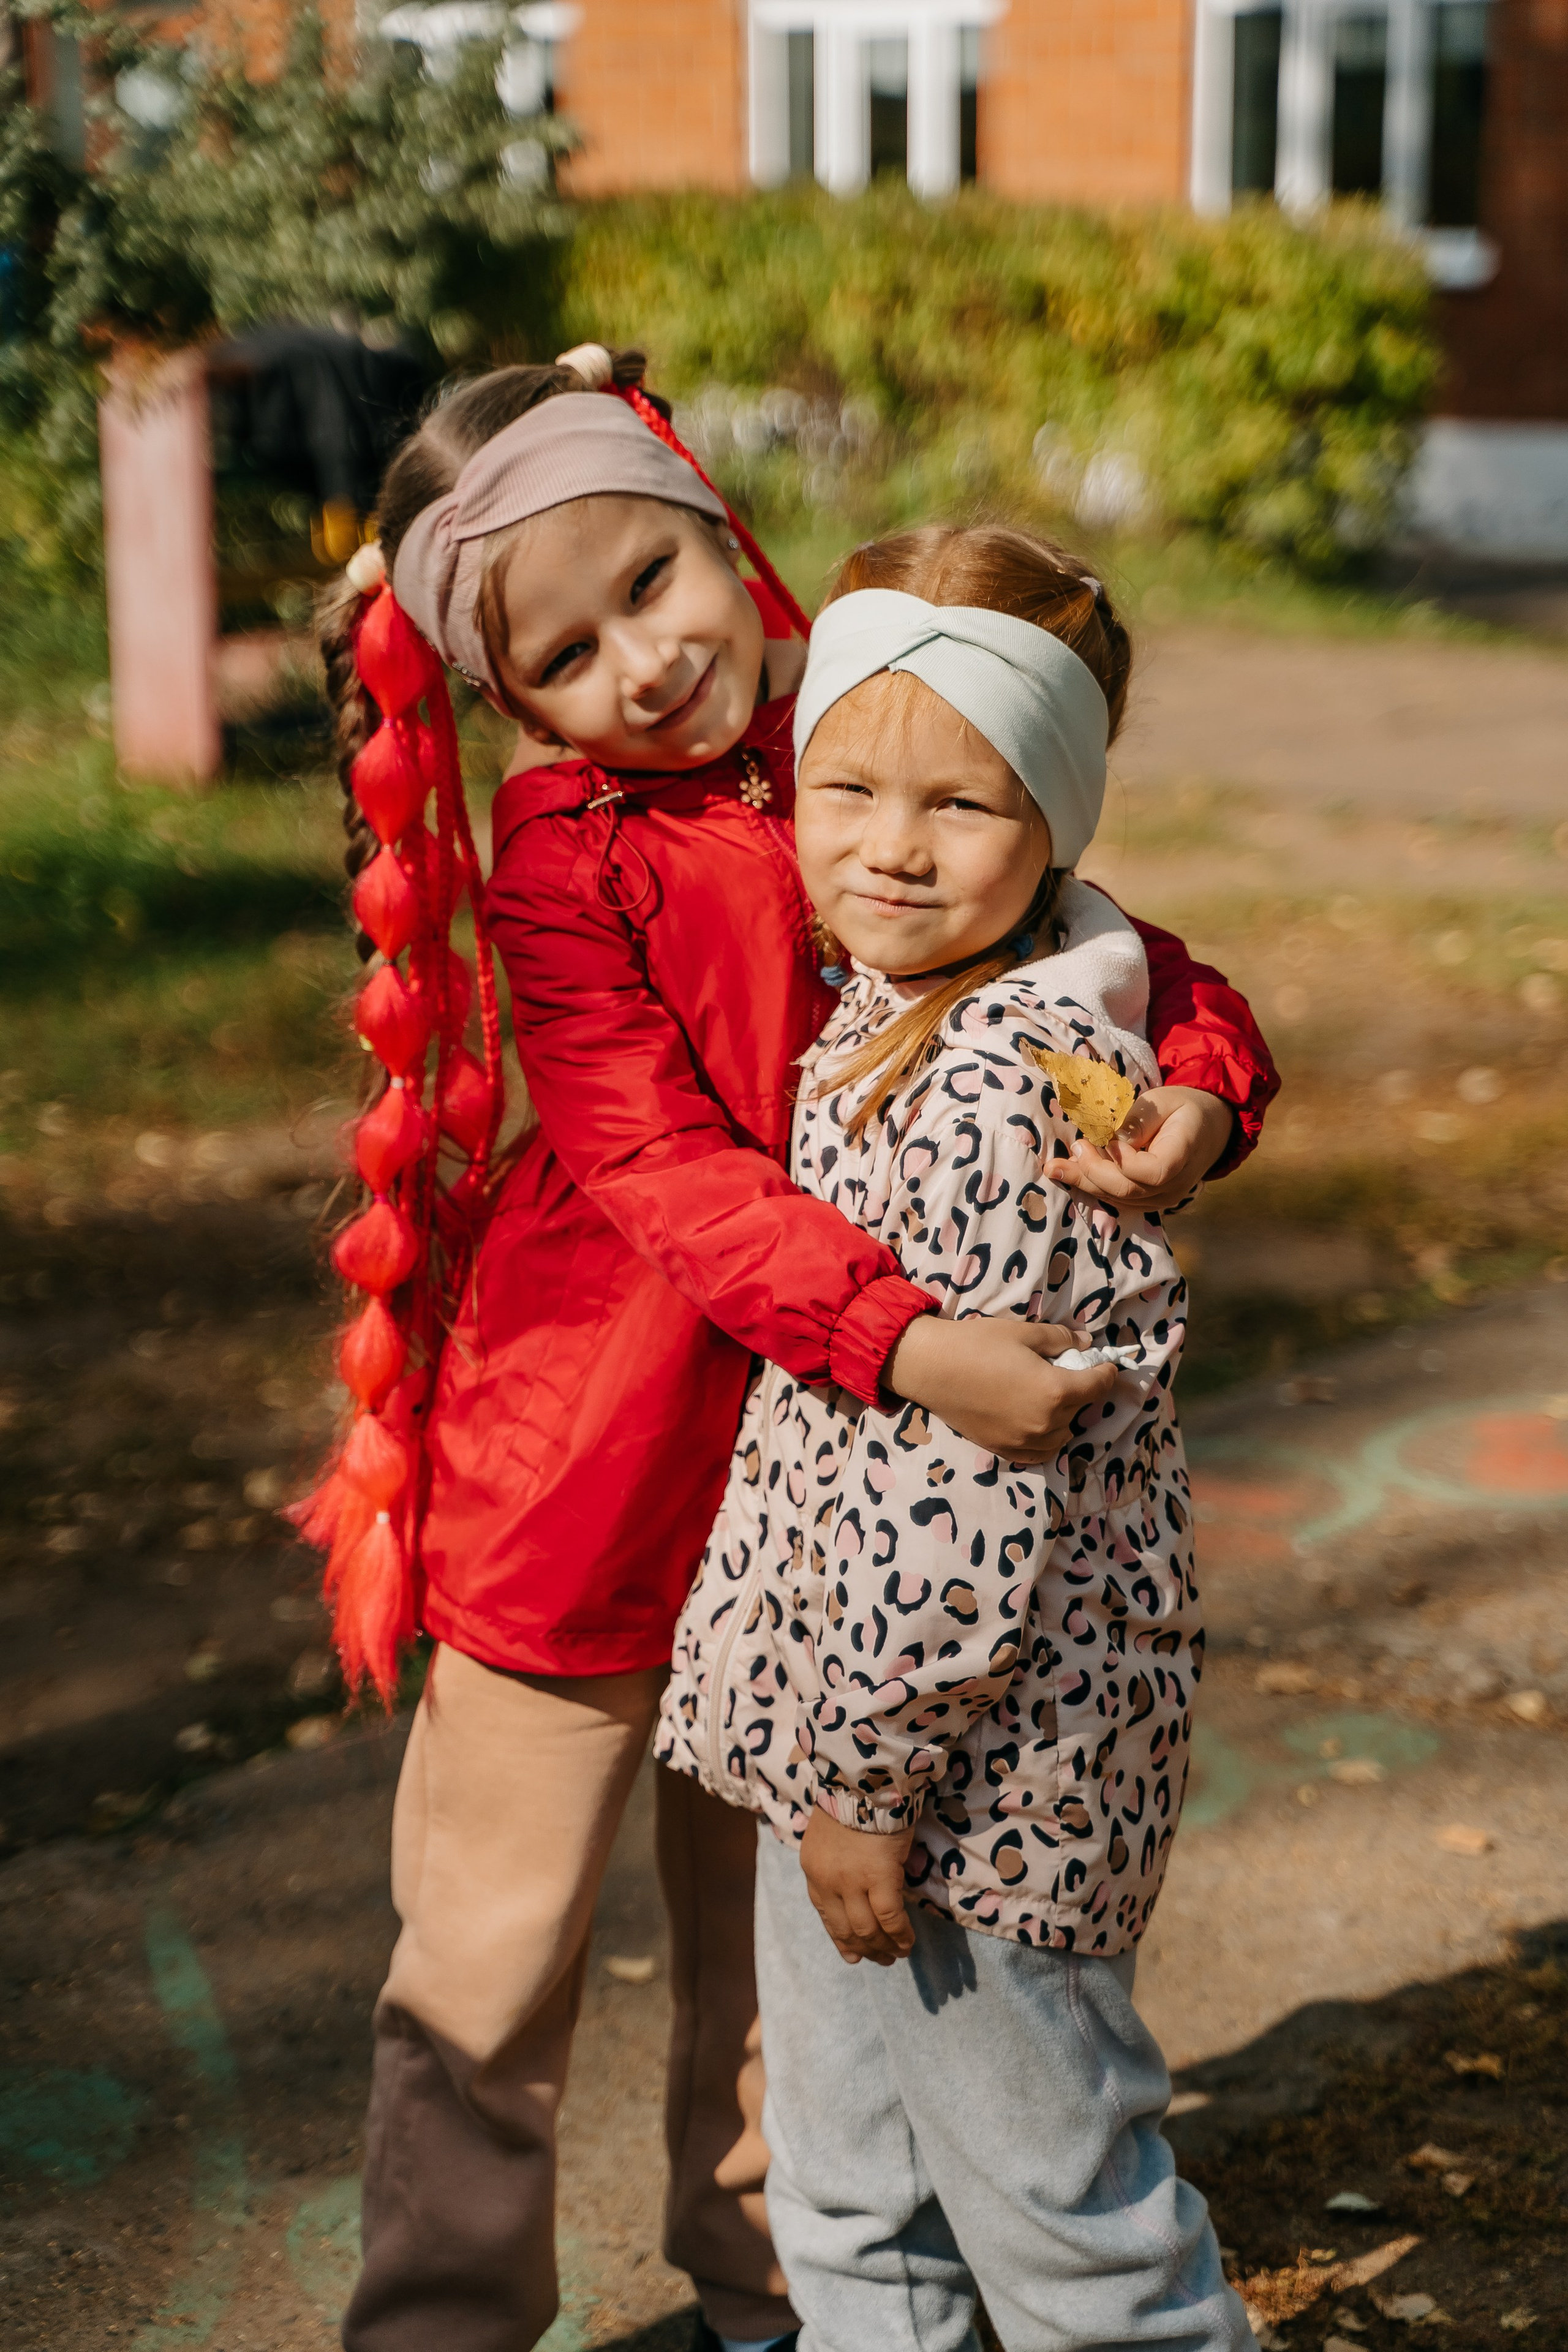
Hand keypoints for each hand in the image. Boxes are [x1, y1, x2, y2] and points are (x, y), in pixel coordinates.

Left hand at [801, 1807, 915, 1965]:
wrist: (862, 1778)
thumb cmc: (851, 1800)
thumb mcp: (831, 1837)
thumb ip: (836, 1865)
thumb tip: (855, 1891)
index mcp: (813, 1870)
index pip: (826, 1915)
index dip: (841, 1939)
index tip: (853, 1955)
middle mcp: (827, 1882)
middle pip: (845, 1928)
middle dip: (864, 1949)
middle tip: (881, 1960)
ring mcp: (851, 1882)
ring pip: (867, 1929)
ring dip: (883, 1948)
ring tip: (897, 1955)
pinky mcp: (879, 1878)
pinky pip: (890, 1918)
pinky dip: (900, 1935)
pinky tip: (908, 1943)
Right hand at [884, 1315, 1114, 1463]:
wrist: (931, 1368)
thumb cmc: (977, 1344)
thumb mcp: (1024, 1333)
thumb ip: (1061, 1339)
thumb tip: (1086, 1341)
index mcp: (1056, 1391)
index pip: (1098, 1385)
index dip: (1107, 1371)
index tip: (1106, 1364)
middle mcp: (1045, 1423)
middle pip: (1080, 1408)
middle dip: (1080, 1388)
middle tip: (1066, 1370)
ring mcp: (1025, 1441)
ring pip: (1063, 1432)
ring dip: (1064, 1415)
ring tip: (1047, 1396)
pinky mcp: (1005, 1449)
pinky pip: (1041, 1452)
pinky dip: (1047, 1438)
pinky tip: (1037, 1421)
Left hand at [1045, 1085, 1233, 1211]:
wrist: (1207, 1128)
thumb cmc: (1181, 1108)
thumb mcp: (1161, 1102)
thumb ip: (1137, 1120)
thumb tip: (1109, 1139)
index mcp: (1183, 1155)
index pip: (1152, 1172)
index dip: (1123, 1160)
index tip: (1106, 1138)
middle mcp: (1176, 1185)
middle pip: (1128, 1190)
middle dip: (1092, 1172)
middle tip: (1072, 1147)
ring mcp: (1164, 1198)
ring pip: (1119, 1199)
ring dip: (1084, 1182)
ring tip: (1055, 1167)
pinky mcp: (1150, 1201)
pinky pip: (1119, 1199)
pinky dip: (1093, 1186)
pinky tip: (1070, 1172)